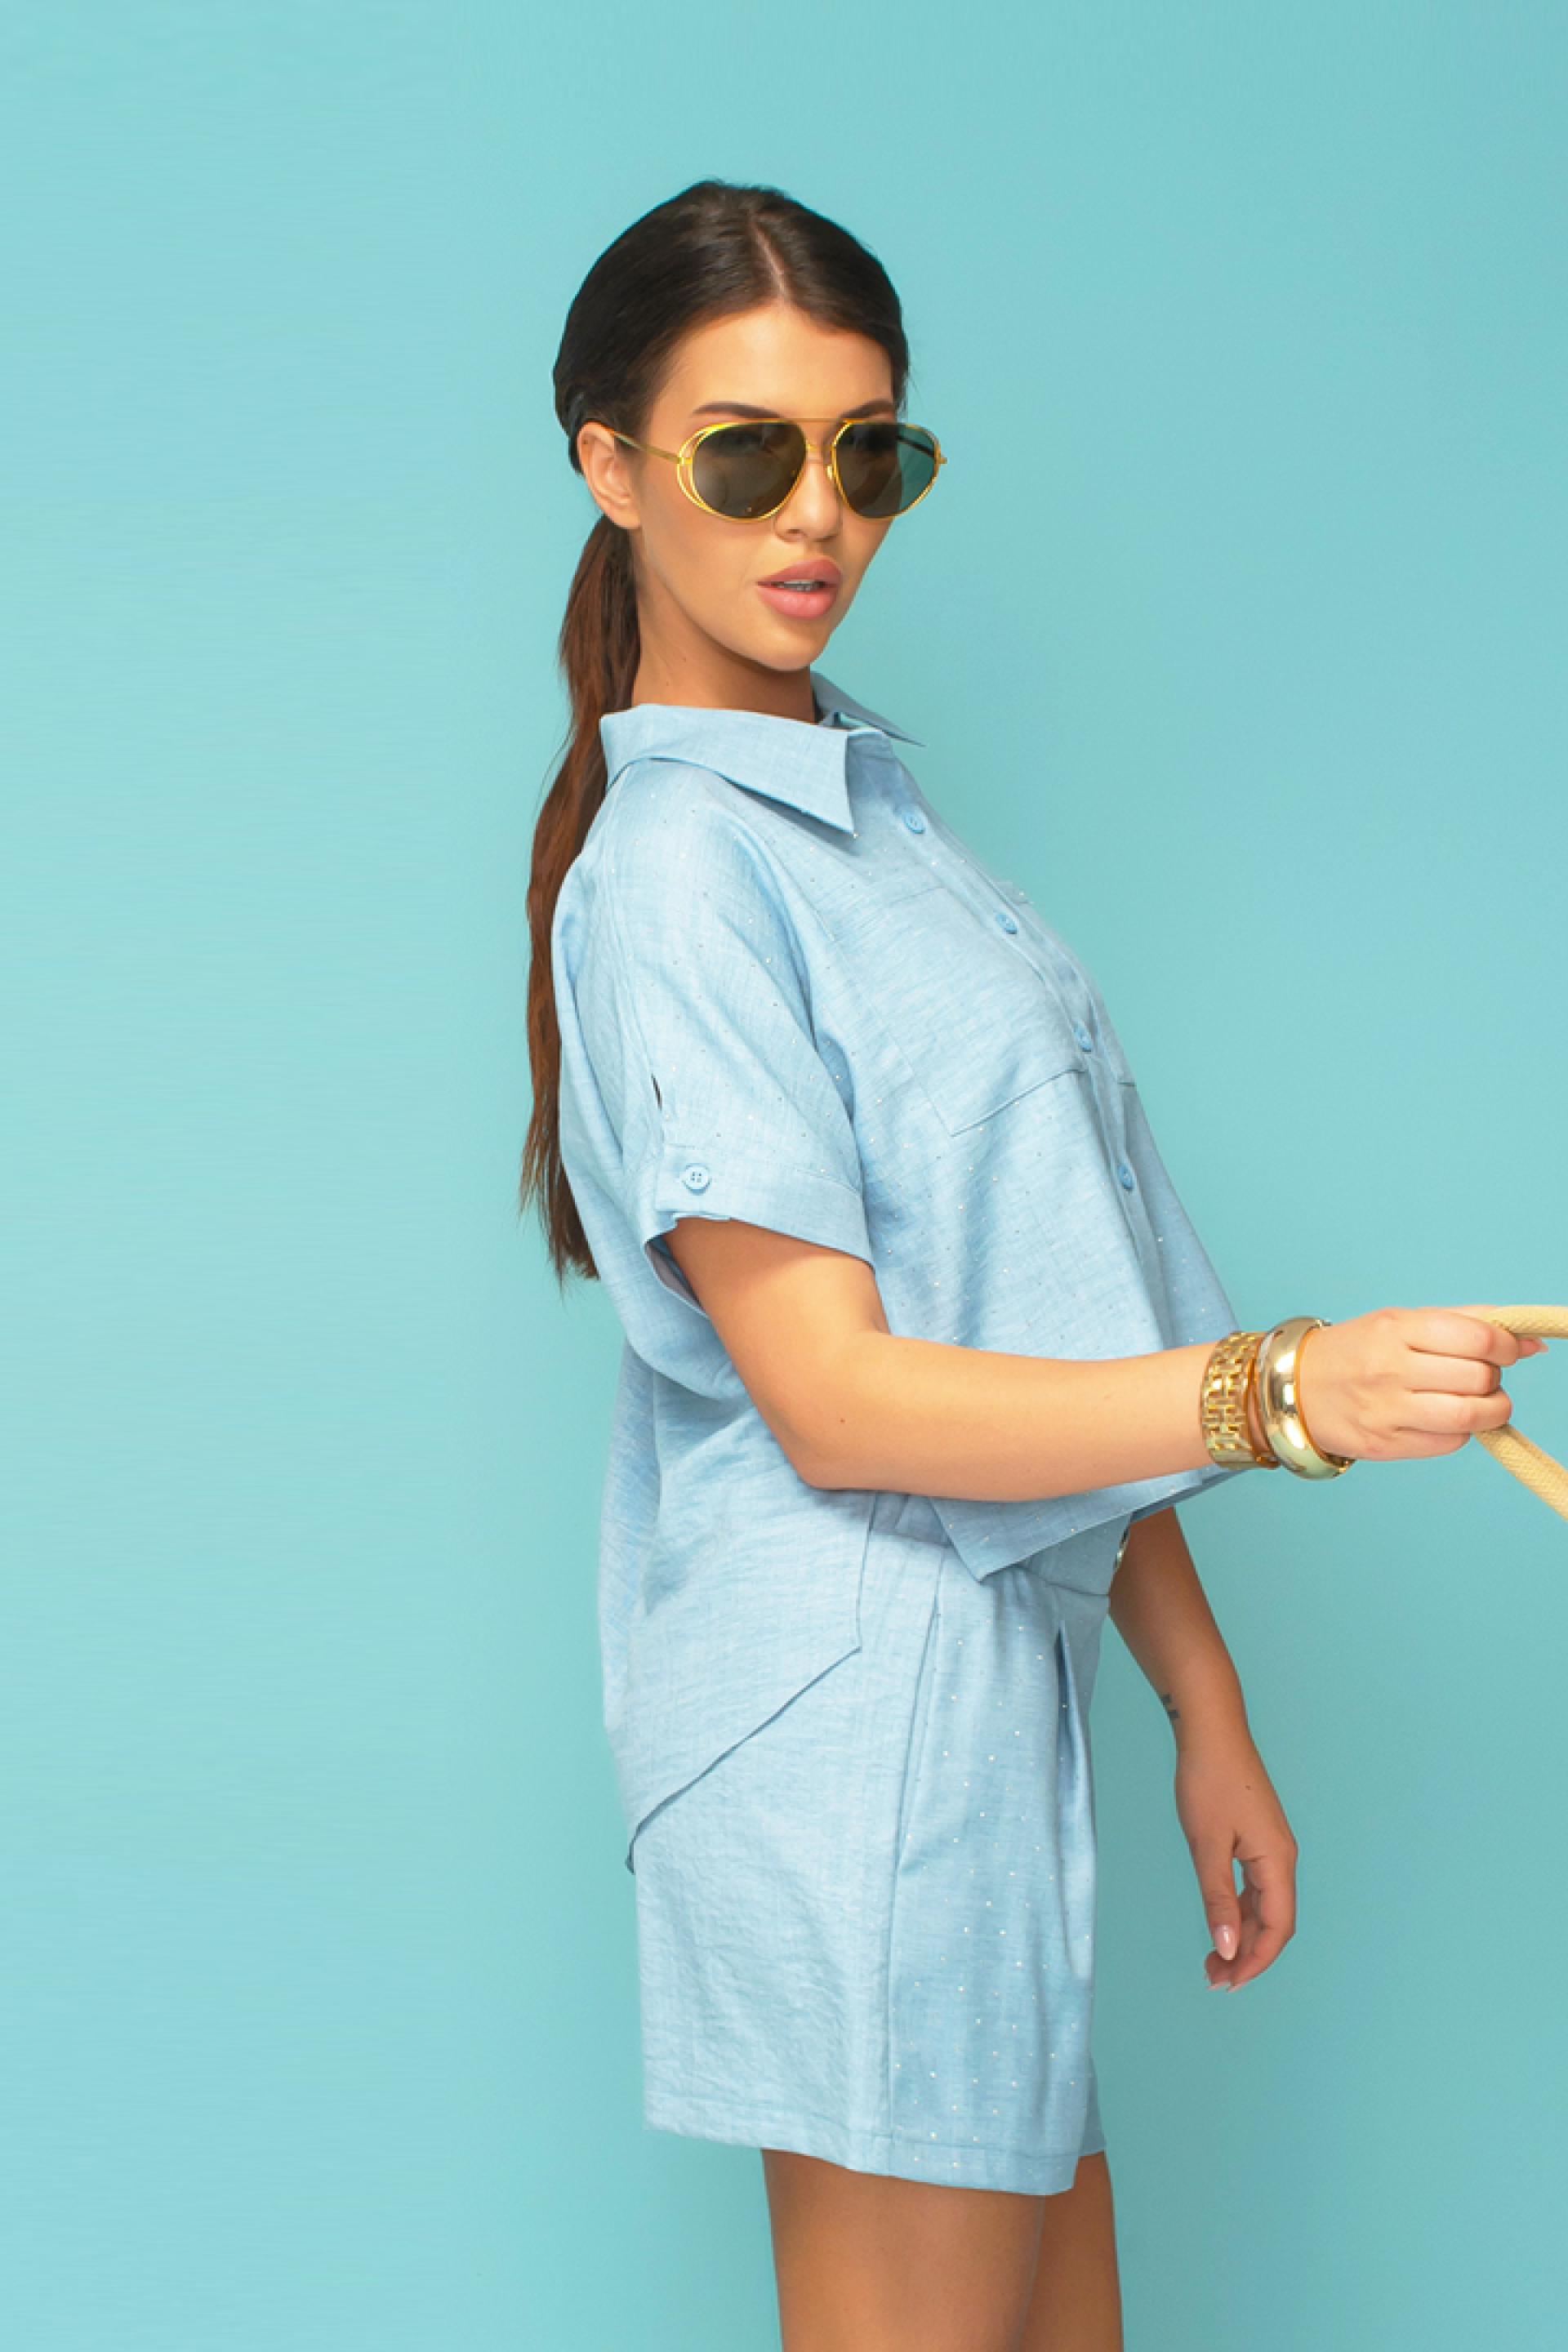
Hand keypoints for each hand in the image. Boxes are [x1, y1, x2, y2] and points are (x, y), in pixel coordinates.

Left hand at [1175, 1721, 1297, 1990]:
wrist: (1210, 1730)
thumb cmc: (1208, 1781)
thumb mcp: (1206, 1844)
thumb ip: (1217, 1899)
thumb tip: (1227, 1948)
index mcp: (1277, 1861)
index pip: (1277, 1928)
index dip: (1256, 1961)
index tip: (1228, 1984)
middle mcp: (1281, 1857)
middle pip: (1274, 1922)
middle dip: (1247, 1955)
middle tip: (1212, 1978)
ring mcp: (1271, 1848)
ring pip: (1264, 1906)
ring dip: (1241, 1935)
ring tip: (1212, 1960)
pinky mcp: (1257, 1838)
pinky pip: (1255, 1887)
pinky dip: (1238, 1910)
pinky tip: (1220, 1924)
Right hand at [1295, 1305, 1547, 1464]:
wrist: (1295, 1387)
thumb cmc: (1359, 1350)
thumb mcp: (1402, 1322)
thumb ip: (1467, 1323)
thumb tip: (1532, 1341)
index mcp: (1396, 1328)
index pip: (1478, 1337)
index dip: (1506, 1346)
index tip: (1505, 1350)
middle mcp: (1389, 1368)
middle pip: (1478, 1378)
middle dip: (1495, 1378)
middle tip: (1483, 1377)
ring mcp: (1386, 1410)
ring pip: (1470, 1416)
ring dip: (1491, 1410)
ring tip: (1480, 1402)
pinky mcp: (1385, 1444)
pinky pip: (1448, 1442)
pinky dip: (1461, 1431)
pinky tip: (1446, 1418)